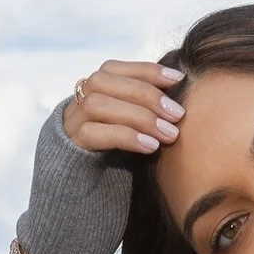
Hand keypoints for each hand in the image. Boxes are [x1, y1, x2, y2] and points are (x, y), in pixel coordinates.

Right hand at [62, 59, 185, 155]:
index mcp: (95, 87)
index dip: (147, 70)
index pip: (117, 68)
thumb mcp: (133, 121)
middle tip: (177, 114)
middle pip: (105, 82)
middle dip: (146, 95)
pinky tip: (150, 146)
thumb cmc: (119, 148)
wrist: (85, 184)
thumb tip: (182, 92)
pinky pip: (93, 133)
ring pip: (98, 105)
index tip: (179, 79)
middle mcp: (79, 99)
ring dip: (138, 117)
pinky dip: (125, 136)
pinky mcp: (71, 145)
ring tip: (168, 134)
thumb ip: (146, 105)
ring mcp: (72, 120)